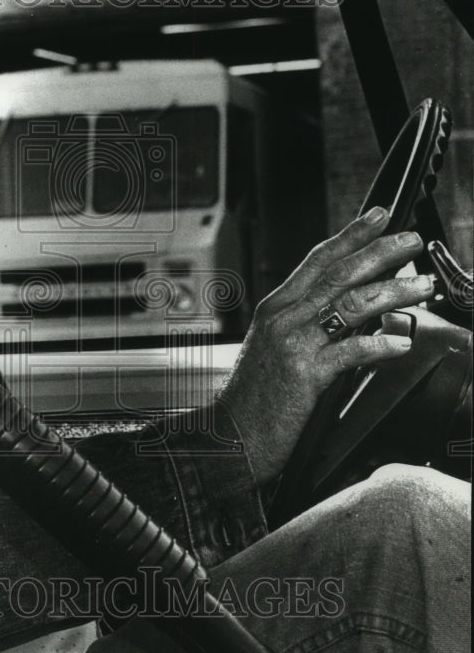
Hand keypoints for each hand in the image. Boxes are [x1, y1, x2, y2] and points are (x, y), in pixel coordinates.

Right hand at [216, 207, 433, 483]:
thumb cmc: (255, 398)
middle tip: (412, 241)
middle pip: (338, 274)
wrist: (230, 436)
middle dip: (380, 252)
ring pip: (349, 305)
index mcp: (276, 308)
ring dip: (392, 292)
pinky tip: (401, 342)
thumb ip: (307, 324)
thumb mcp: (275, 349)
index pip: (317, 260)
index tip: (379, 216)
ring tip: (423, 288)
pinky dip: (379, 344)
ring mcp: (292, 344)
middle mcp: (282, 318)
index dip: (350, 235)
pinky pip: (349, 351)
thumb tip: (354, 306)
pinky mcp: (303, 374)